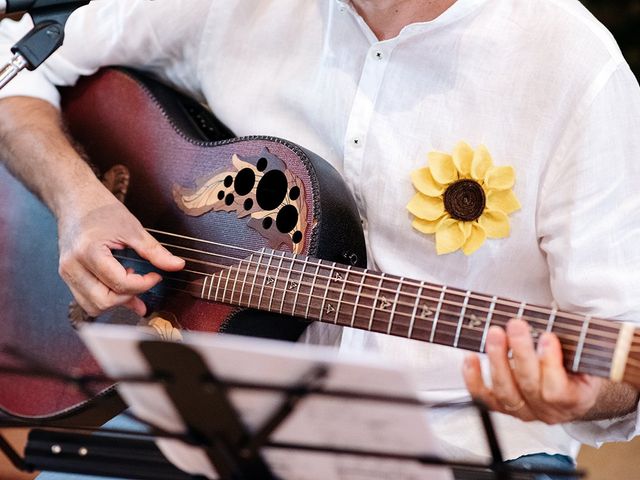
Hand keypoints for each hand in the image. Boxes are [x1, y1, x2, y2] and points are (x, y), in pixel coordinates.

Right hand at [57, 187, 184, 316]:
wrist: (75, 198)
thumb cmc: (101, 210)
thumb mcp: (133, 228)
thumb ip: (155, 251)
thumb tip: (177, 265)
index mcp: (89, 251)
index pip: (120, 283)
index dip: (144, 284)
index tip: (156, 276)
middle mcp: (73, 266)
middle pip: (104, 301)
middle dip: (129, 296)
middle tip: (144, 282)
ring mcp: (66, 272)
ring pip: (92, 306)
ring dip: (116, 301)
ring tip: (130, 283)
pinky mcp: (67, 275)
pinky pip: (85, 299)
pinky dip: (105, 298)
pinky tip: (118, 287)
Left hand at [462, 318, 603, 423]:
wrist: (571, 390)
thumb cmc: (577, 368)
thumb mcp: (585, 357)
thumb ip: (573, 346)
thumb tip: (553, 325)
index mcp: (573, 400)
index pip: (558, 390)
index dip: (550, 363)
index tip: (548, 337)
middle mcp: (547, 411)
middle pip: (529, 384)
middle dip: (521, 351)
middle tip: (516, 325)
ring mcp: (523, 411)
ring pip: (505, 390)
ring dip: (498, 359)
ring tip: (495, 333)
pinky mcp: (502, 407)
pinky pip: (484, 397)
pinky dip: (474, 378)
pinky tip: (471, 358)